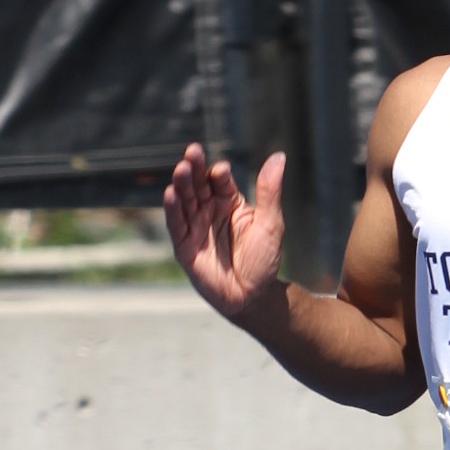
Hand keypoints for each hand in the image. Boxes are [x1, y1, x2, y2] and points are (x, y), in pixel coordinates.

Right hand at [164, 143, 285, 318]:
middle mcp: (209, 211)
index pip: (220, 181)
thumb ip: (270, 191)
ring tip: (181, 169)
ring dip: (182, 184)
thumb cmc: (264, 260)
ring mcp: (195, 228)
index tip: (222, 169)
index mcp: (230, 203)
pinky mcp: (184, 246)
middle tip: (192, 152)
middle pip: (198, 185)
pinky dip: (172, 209)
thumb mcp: (271, 223)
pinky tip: (170, 193)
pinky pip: (176, 225)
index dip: (219, 173)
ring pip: (185, 201)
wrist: (253, 296)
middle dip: (195, 169)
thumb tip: (279, 155)